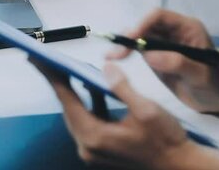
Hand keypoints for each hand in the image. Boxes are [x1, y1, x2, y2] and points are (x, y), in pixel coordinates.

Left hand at [31, 59, 208, 169]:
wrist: (180, 165)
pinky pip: (89, 119)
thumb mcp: (146, 110)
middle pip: (68, 107)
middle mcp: (88, 146)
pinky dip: (89, 101)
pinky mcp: (102, 147)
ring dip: (73, 90)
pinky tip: (92, 85)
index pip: (67, 100)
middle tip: (47, 59)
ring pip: (77, 113)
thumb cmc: (166, 140)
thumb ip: (122, 88)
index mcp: (94, 137)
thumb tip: (106, 68)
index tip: (38, 60)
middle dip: (59, 81)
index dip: (53, 77)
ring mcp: (94, 149)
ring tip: (64, 67)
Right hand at [109, 10, 218, 112]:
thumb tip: (149, 55)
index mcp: (187, 27)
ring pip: (140, 36)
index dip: (142, 24)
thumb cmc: (216, 85)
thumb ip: (178, 64)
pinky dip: (127, 52)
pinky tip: (115, 58)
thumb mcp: (200, 76)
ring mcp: (165, 43)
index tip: (130, 39)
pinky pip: (139, 49)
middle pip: (146, 25)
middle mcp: (174, 31)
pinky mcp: (158, 56)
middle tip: (116, 53)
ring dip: (125, 44)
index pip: (159, 17)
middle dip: (130, 36)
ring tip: (111, 56)